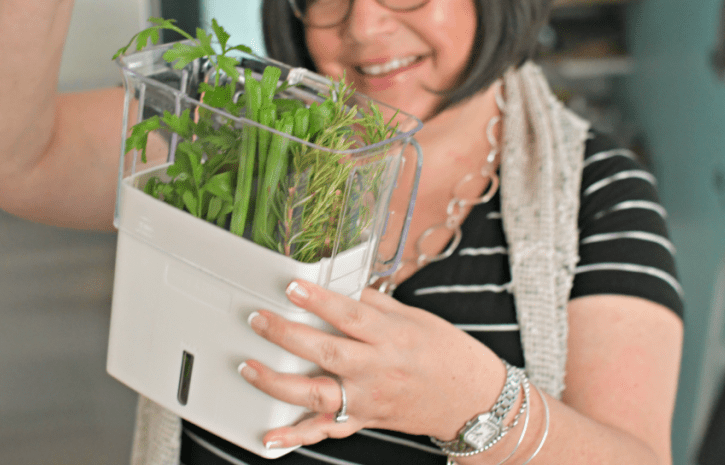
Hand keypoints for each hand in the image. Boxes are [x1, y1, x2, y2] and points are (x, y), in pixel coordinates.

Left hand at [240, 279, 503, 448]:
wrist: (474, 401)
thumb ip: (376, 305)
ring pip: (318, 395)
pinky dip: (296, 436)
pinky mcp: (366, 420)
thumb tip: (341, 290)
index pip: (349, 315)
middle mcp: (378, 370)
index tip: (291, 287)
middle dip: (286, 336)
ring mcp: (370, 399)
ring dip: (277, 383)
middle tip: (258, 319)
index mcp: (392, 337)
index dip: (318, 301)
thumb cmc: (448, 354)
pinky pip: (327, 431)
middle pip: (325, 353)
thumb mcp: (416, 318)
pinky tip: (270, 437)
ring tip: (249, 366)